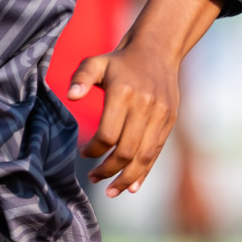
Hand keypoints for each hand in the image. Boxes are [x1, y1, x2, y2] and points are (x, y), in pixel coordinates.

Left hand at [70, 0, 222, 197]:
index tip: (83, 153)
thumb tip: (71, 96)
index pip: (108, 134)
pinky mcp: (170, 121)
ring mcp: (161, 116)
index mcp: (124, 94)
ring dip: (127, 178)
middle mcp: (145, 107)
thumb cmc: (119, 61)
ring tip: (111, 191)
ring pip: (144, 157)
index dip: (94, 150)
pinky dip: (145, 171)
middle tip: (93, 178)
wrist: (157, 50)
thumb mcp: (95, 62)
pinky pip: (157, 152)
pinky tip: (132, 186)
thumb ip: (81, 78)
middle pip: (127, 151)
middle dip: (108, 170)